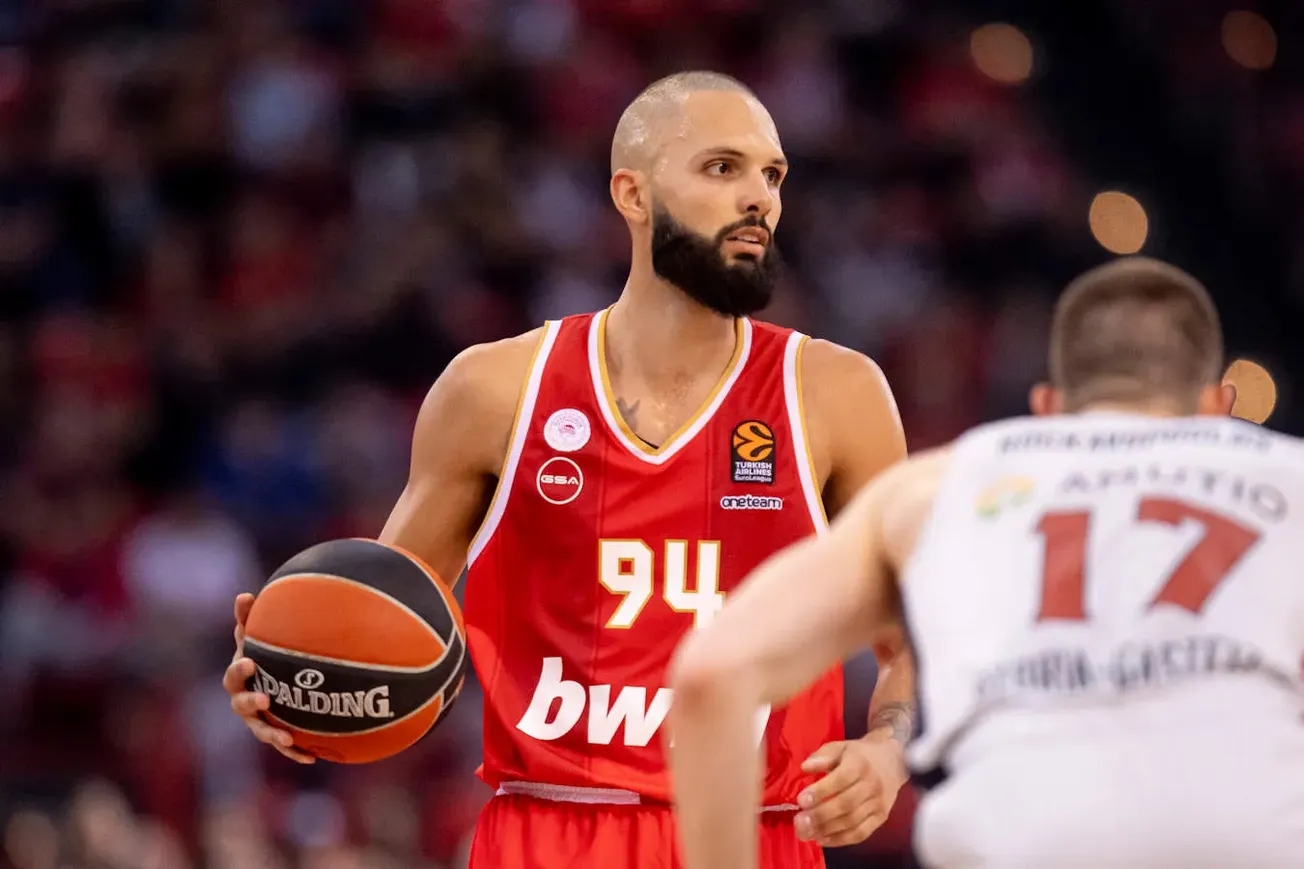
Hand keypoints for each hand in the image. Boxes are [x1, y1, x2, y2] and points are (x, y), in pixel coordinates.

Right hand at [223, 593, 314, 763]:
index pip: (233, 675)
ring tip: (286, 737)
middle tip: (265, 699)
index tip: (250, 662)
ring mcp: (259, 721)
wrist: (276, 680)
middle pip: (242, 706)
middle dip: (251, 703)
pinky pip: (285, 746)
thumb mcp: (260, 635)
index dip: (239, 671)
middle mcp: (245, 701)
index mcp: (240, 678)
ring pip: (261, 731)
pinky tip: (314, 757)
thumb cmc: (266, 653)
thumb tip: (244, 596)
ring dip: (272, 734)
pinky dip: (296, 752)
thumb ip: (250, 618)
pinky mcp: (277, 735)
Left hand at [793, 734, 907, 846]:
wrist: (892, 762)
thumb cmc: (859, 755)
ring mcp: (878, 804)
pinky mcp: (881, 818)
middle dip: (820, 815)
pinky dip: (840, 840)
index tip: (801, 801)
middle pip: (846, 804)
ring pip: (852, 822)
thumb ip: (822, 756)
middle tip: (799, 823)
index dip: (821, 791)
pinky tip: (822, 839)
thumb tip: (805, 767)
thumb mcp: (840, 747)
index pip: (841, 779)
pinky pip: (861, 833)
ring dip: (827, 830)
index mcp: (860, 764)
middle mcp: (872, 785)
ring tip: (806, 833)